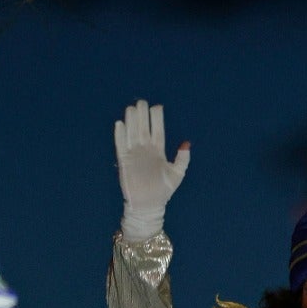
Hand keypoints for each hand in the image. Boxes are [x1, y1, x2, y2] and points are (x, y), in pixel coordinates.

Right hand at [114, 99, 189, 239]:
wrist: (148, 205)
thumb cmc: (163, 190)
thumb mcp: (177, 174)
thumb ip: (182, 159)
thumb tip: (186, 143)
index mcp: (158, 151)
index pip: (157, 130)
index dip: (157, 119)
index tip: (157, 107)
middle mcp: (145, 150)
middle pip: (143, 128)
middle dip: (142, 115)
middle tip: (141, 102)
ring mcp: (134, 154)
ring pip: (132, 133)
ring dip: (131, 121)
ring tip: (131, 108)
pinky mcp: (125, 161)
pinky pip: (121, 145)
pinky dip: (120, 135)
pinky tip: (120, 124)